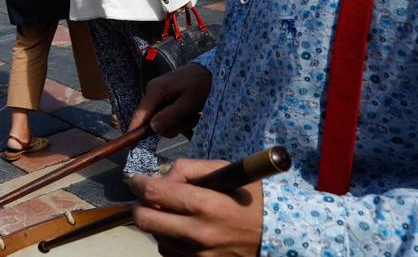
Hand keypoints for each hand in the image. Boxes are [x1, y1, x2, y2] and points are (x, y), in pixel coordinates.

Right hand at [129, 62, 211, 137]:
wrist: (210, 71)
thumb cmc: (201, 84)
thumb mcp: (188, 103)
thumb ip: (170, 116)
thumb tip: (153, 128)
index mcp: (155, 91)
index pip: (140, 115)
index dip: (134, 131)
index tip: (130, 147)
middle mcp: (153, 92)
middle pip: (153, 121)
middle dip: (172, 126)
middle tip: (191, 122)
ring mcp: (159, 95)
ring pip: (162, 120)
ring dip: (180, 123)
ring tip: (194, 115)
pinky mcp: (165, 98)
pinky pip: (167, 115)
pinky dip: (180, 120)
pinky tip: (192, 116)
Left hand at [130, 158, 263, 255]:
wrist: (280, 235)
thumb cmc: (250, 199)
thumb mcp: (224, 171)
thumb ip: (188, 169)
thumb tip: (160, 178)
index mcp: (206, 204)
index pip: (153, 193)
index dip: (138, 183)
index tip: (137, 180)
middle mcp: (200, 232)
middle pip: (144, 220)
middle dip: (140, 205)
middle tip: (147, 198)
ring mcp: (200, 254)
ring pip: (156, 236)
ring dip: (158, 223)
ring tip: (174, 214)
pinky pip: (169, 252)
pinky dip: (170, 239)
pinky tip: (184, 230)